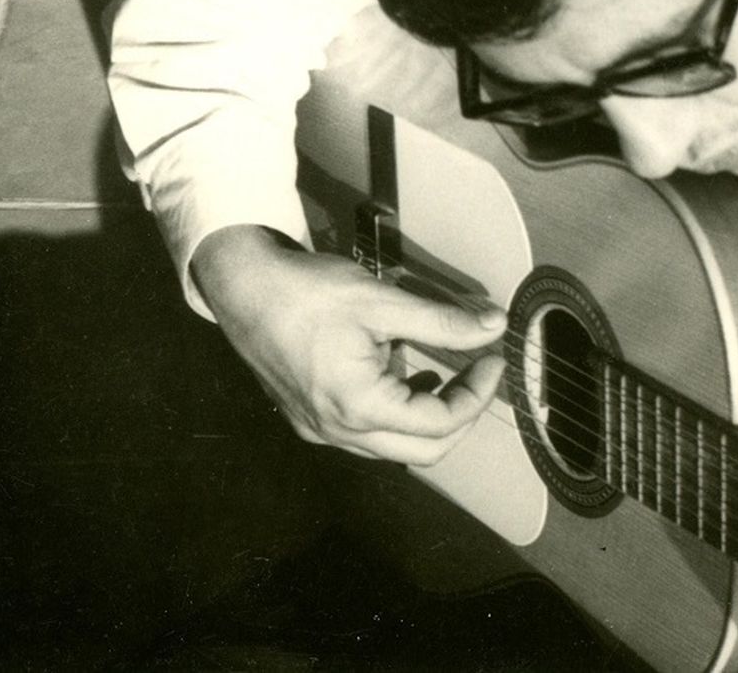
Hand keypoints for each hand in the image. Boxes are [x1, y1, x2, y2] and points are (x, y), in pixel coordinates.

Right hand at [192, 224, 505, 464]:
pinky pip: (367, 435)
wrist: (243, 287)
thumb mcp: (384, 302)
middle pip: (423, 451)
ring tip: (446, 373)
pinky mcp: (310, 419)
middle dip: (460, 414)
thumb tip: (494, 326)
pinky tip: (404, 376)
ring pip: (394, 448)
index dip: (478, 393)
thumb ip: (443, 322)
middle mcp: (337, 431)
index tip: (493, 359)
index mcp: (358, 407)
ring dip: (428, 419)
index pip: (441, 423)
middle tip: (478, 374)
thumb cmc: (308, 293)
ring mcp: (320, 430)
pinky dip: (397, 414)